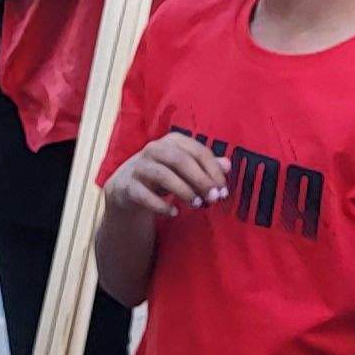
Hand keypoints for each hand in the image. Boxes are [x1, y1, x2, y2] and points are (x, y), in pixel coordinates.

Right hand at [104, 132, 228, 218]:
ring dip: (183, 190)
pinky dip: (160, 205)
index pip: (197, 151)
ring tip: (197, 205)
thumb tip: (227, 165)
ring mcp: (138, 166)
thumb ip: (206, 166)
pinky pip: (143, 194)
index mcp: (172, 141)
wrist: (127, 188)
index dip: (213, 170)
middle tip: (214, 198)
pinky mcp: (127, 185)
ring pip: (162, 174)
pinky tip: (174, 213)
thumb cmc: (163, 174)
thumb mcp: (186, 169)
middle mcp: (154, 149)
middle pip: (180, 160)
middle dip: (200, 179)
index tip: (223, 189)